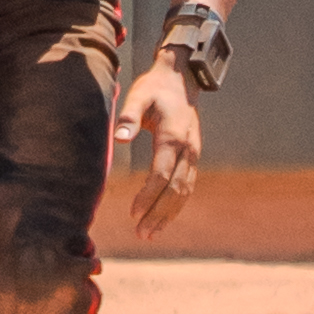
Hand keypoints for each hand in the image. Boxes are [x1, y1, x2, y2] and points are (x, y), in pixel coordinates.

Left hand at [112, 53, 202, 239]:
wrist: (181, 79)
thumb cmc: (155, 88)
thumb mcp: (138, 96)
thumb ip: (129, 117)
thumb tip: (119, 139)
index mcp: (172, 137)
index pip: (161, 174)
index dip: (147, 196)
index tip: (133, 212)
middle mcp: (187, 149)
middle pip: (175, 190)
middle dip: (158, 214)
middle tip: (140, 233)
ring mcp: (193, 154)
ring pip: (184, 192)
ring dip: (168, 215)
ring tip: (150, 233)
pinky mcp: (193, 157)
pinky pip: (187, 186)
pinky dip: (176, 205)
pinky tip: (163, 218)